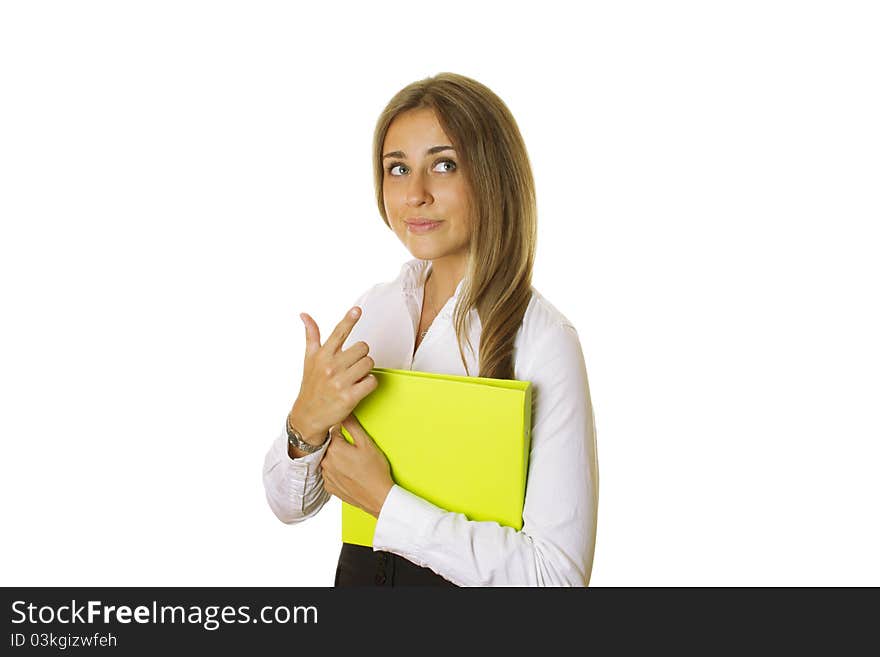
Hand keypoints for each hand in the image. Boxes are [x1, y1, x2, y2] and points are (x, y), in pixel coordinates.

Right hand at [289, 307, 377, 443]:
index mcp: (322, 355)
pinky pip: (371, 381)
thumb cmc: (311, 385)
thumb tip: (304, 315)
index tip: (357, 310)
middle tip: (352, 366)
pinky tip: (359, 388)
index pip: (338, 333)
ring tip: (355, 377)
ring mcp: (340, 382)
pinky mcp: (349, 397)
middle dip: (361, 356)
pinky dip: (369, 384)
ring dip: (366, 370)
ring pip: (369, 363)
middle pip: (363, 348)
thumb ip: (311, 335)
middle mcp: (330, 366)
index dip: (349, 320)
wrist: (308, 416)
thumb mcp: (309, 359)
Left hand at [321, 414, 393, 518]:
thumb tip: (344, 413)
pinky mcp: (329, 487)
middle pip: (329, 445)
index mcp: (334, 448)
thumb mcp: (366, 443)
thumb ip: (352, 426)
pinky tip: (349, 474)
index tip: (352, 438)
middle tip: (354, 452)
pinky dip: (336, 472)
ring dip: (337, 459)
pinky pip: (329, 473)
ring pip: (328, 459)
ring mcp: (326, 476)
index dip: (344, 432)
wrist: (378, 497)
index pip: (333, 431)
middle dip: (340, 445)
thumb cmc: (375, 470)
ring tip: (352, 464)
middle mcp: (325, 462)